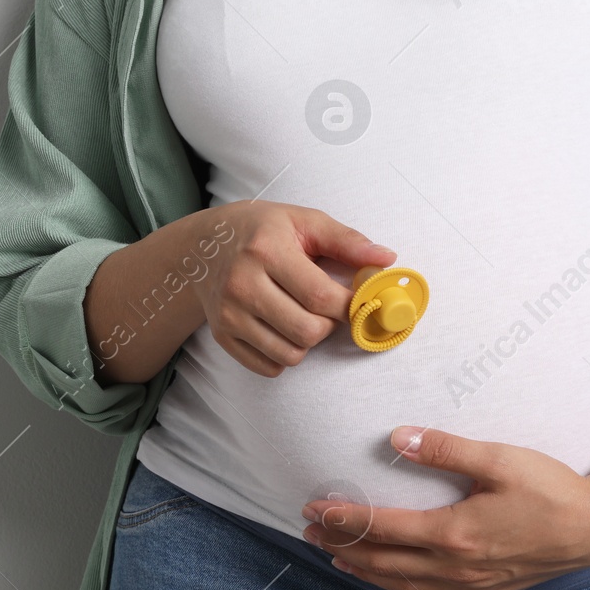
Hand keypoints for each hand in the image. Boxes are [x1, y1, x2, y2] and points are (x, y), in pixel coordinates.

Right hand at [199, 201, 395, 377]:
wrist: (203, 247)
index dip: (349, 306)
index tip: (354, 300)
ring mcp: (228, 314)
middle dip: (329, 325)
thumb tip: (386, 260)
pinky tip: (282, 329)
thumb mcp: (304, 222)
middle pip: (308, 332)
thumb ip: (347, 241)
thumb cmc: (262, 231)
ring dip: (308, 342)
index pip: (322, 297)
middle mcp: (242, 284)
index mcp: (266, 251)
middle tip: (325, 307)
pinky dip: (284, 355)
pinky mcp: (221, 336)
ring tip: (302, 316)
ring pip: (290, 355)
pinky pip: (268, 367)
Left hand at [300, 425, 589, 589]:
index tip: (312, 507)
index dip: (342, 519)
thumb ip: (444, 449)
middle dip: (340, 546)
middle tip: (306, 532)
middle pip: (381, 563)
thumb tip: (396, 438)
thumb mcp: (498, 459)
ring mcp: (468, 586)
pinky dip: (394, 586)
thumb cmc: (551, 489)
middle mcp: (455, 568)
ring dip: (361, 570)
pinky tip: (383, 577)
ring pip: (399, 585)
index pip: (381, 529)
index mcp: (454, 534)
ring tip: (332, 555)